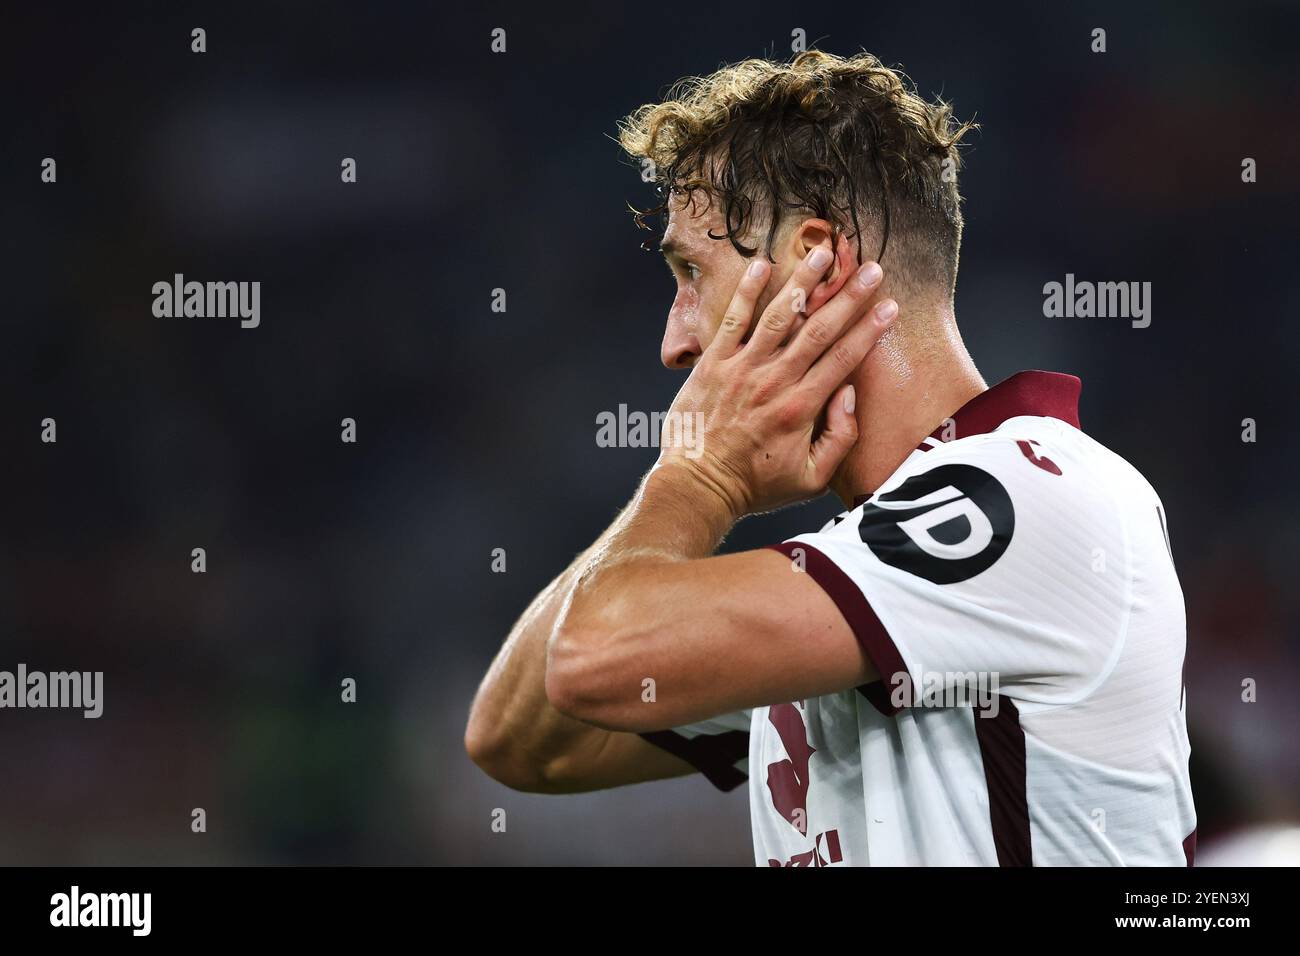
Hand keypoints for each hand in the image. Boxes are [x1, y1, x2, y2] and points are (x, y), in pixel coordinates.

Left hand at [656, 243, 896, 516]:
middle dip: (849, 296)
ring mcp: (742, 368)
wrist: (698, 486)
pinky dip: (747, 291)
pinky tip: (763, 264)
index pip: (844, 359)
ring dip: (804, 281)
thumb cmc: (757, 486)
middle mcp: (774, 381)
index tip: (890, 306)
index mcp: (802, 408)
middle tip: (872, 268)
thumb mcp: (811, 479)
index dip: (870, 329)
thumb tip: (849, 395)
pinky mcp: (713, 364)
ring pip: (780, 315)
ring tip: (824, 252)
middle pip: (819, 329)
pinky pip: (733, 320)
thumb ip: (840, 439)